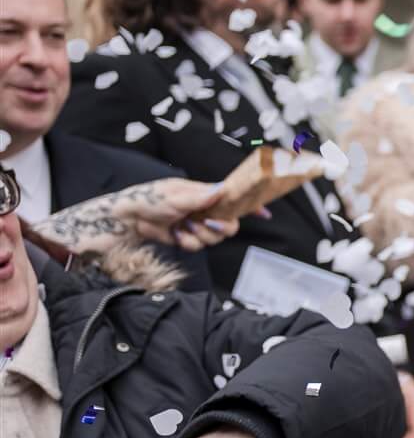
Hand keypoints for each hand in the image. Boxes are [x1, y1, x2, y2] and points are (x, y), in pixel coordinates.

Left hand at [35, 179, 239, 255]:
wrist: (126, 220)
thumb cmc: (147, 200)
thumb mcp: (175, 195)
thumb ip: (201, 196)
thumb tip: (222, 190)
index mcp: (205, 193)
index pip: (233, 197)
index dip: (250, 204)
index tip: (264, 212)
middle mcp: (204, 209)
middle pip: (230, 223)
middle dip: (220, 226)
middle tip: (207, 222)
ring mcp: (196, 224)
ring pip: (215, 237)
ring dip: (199, 235)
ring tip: (182, 228)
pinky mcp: (186, 238)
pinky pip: (199, 246)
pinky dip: (188, 243)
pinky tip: (176, 235)